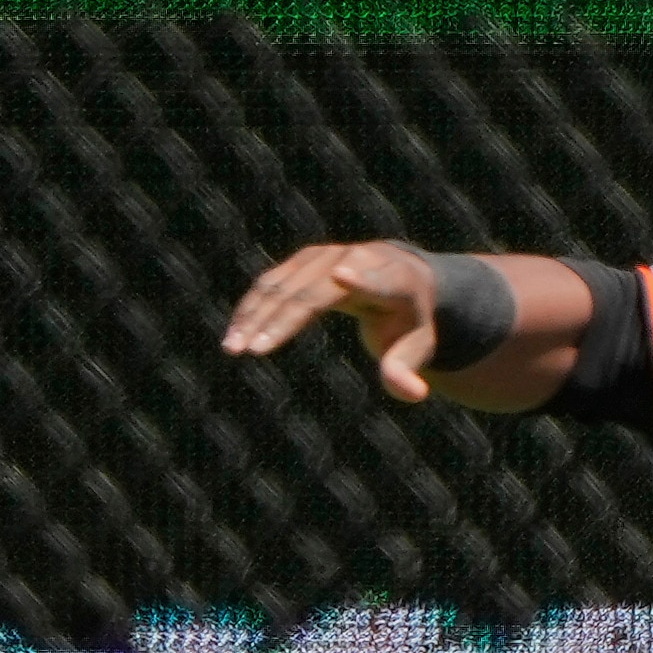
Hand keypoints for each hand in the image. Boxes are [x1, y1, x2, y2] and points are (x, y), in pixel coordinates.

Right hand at [221, 241, 442, 402]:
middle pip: (314, 291)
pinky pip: (271, 283)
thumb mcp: (419, 347)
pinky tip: (234, 333)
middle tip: (254, 351)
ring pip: (283, 285)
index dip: (363, 280)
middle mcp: (356, 259)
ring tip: (233, 348)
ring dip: (254, 315)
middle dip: (281, 319)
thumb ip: (408, 370)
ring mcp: (326, 257)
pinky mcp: (304, 261)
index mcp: (394, 280)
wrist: (400, 277)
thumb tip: (416, 395)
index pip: (378, 281)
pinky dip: (251, 307)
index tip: (343, 276)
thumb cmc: (410, 321)